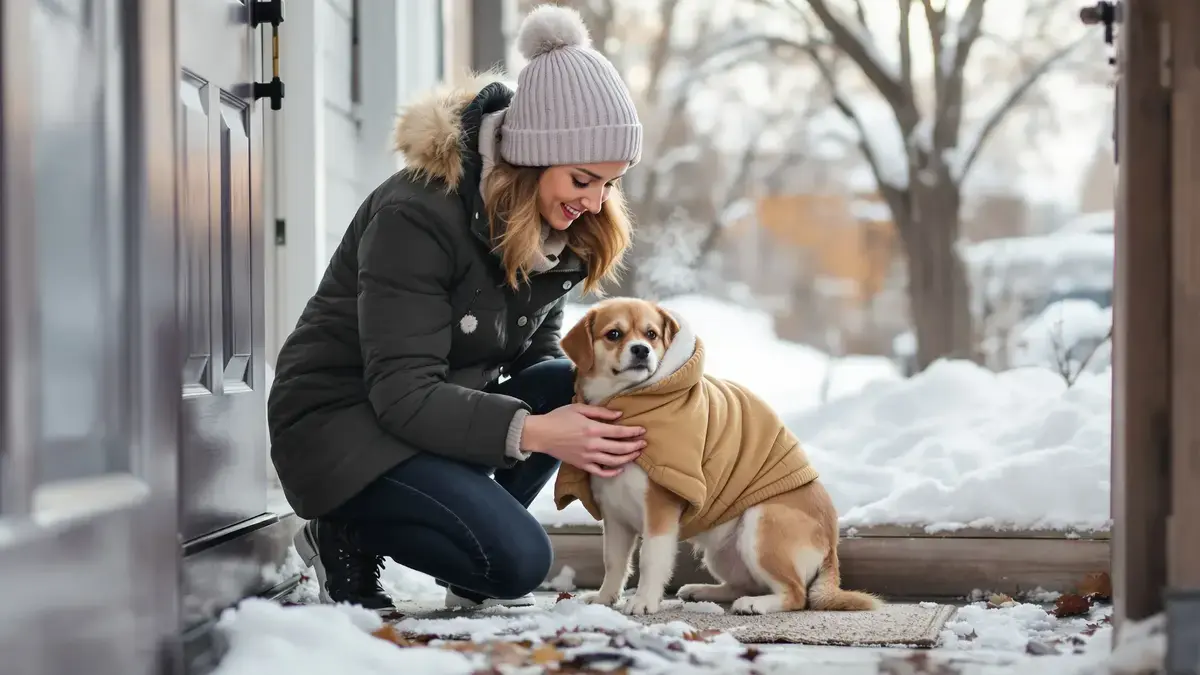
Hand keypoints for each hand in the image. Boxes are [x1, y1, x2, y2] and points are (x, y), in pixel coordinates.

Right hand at [522, 404, 645, 476]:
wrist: (541, 434)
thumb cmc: (559, 418)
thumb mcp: (580, 408)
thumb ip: (600, 412)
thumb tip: (618, 415)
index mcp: (593, 429)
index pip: (619, 432)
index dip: (633, 432)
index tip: (642, 431)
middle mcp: (593, 445)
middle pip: (620, 448)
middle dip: (634, 446)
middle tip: (644, 443)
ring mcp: (588, 457)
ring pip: (613, 462)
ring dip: (628, 458)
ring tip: (636, 454)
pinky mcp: (582, 465)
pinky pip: (600, 472)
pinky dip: (612, 472)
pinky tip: (620, 469)